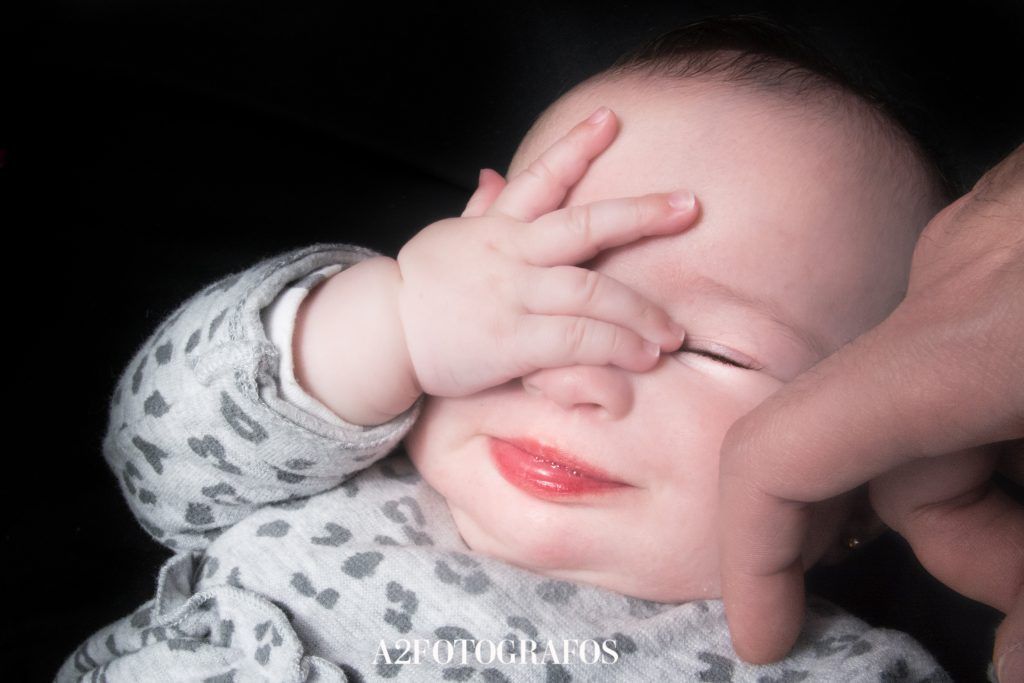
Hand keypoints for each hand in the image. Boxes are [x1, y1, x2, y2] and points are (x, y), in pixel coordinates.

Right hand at [395, 107, 697, 398]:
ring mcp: (512, 295)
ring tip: (671, 333)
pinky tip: (641, 355)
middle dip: (641, 215)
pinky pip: (576, 339)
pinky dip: (614, 345)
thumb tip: (495, 170)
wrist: (382, 333)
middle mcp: (510, 254)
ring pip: (591, 291)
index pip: (540, 178)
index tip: (611, 118)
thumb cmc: (424, 288)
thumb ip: (483, 208)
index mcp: (496, 227)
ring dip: (640, 310)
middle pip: (584, 227)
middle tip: (689, 208)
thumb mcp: (450, 238)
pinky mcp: (511, 340)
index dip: (577, 146)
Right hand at [717, 144, 1023, 675]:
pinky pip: (962, 349)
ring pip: (929, 406)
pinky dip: (1001, 417)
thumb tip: (1006, 672)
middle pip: (893, 459)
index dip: (754, 555)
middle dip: (971, 548)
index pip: (788, 452)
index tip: (773, 637)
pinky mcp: (1006, 234)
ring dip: (996, 485)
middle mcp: (950, 284)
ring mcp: (977, 249)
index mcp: (980, 340)